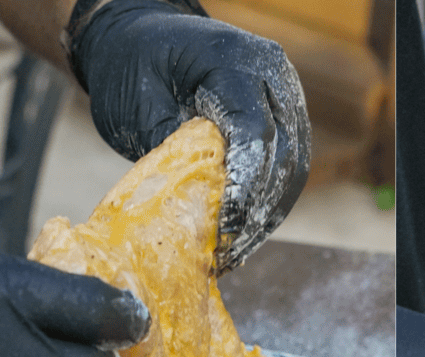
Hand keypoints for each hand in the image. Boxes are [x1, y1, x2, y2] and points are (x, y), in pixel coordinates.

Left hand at [67, 0, 310, 271]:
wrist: (140, 36)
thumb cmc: (130, 65)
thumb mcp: (138, 105)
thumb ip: (172, 150)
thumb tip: (198, 212)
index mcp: (234, 61)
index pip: (256, 134)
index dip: (245, 188)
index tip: (225, 228)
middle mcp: (272, 74)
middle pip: (285, 157)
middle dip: (259, 211)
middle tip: (229, 252)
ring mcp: (285, 95)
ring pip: (294, 169)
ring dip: (268, 215)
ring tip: (235, 251)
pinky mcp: (284, 118)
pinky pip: (288, 168)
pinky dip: (267, 203)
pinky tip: (243, 232)